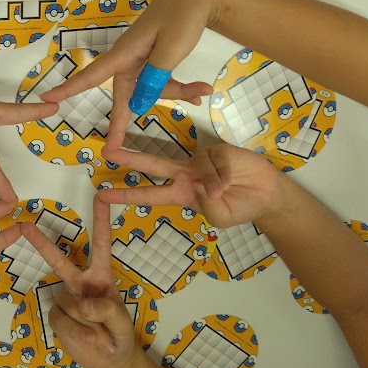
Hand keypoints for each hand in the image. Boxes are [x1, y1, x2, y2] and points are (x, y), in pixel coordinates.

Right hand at [20, 199, 137, 367]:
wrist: (109, 363)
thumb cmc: (120, 338)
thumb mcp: (123, 324)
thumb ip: (108, 311)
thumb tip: (83, 304)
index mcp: (102, 277)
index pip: (101, 245)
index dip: (101, 220)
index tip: (100, 195)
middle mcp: (81, 283)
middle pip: (59, 260)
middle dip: (41, 243)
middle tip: (24, 225)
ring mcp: (67, 299)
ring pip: (66, 303)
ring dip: (84, 323)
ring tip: (99, 336)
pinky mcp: (57, 316)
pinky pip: (60, 319)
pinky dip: (74, 332)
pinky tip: (86, 339)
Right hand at [38, 0, 215, 149]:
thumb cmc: (181, 17)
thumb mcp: (170, 49)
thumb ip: (154, 78)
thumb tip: (138, 105)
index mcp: (124, 54)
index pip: (91, 76)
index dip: (69, 89)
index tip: (47, 99)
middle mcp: (128, 60)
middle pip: (125, 95)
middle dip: (124, 120)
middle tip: (112, 150)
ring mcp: (141, 61)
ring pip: (149, 89)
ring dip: (174, 93)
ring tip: (202, 90)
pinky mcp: (154, 61)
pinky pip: (160, 81)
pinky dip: (180, 88)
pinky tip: (200, 91)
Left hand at [98, 144, 287, 228]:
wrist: (266, 195)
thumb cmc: (239, 207)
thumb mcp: (220, 217)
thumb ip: (207, 205)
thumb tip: (198, 185)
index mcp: (180, 193)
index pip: (148, 194)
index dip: (125, 195)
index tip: (101, 195)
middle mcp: (184, 174)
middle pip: (152, 163)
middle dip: (130, 157)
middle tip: (107, 152)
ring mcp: (199, 160)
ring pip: (195, 168)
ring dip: (211, 182)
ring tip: (224, 190)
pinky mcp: (217, 150)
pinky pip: (214, 162)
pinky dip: (223, 175)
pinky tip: (232, 180)